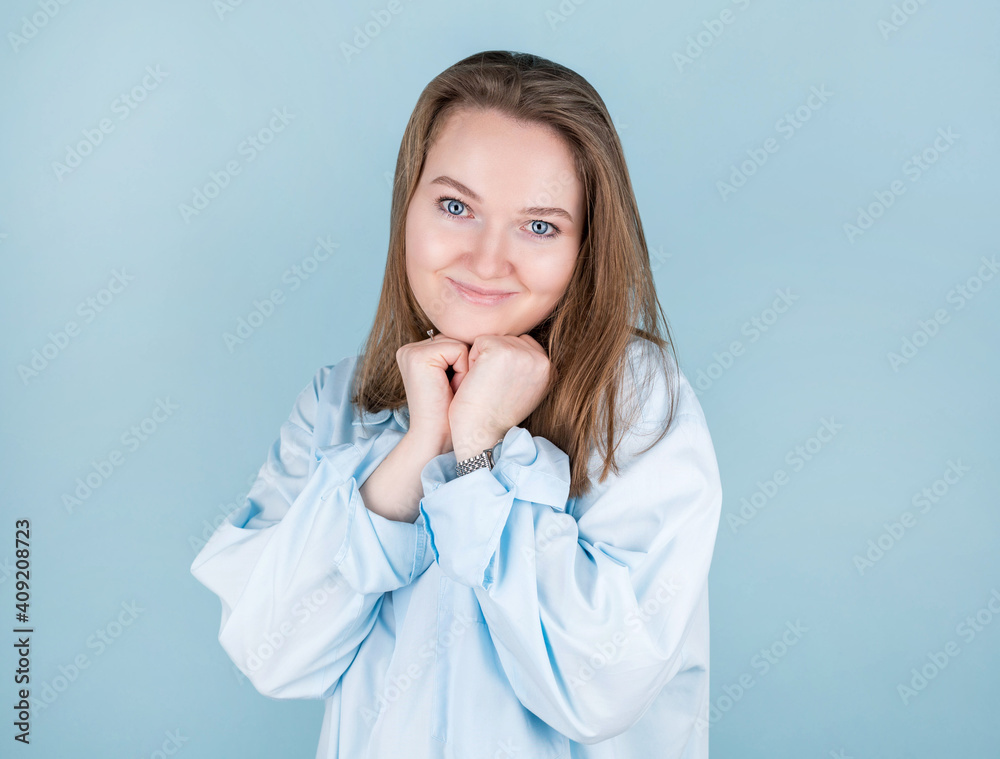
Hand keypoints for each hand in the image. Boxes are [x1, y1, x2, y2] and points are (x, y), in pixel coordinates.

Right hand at [395, 333, 469, 452]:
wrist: (438, 438)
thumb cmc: (452, 414)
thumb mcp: (455, 377)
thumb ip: (458, 353)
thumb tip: (487, 335)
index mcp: (415, 352)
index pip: (453, 341)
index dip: (464, 364)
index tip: (454, 388)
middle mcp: (409, 349)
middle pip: (456, 339)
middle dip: (465, 364)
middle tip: (453, 391)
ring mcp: (411, 351)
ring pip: (459, 343)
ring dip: (465, 368)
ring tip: (453, 390)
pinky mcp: (418, 357)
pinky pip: (459, 350)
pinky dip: (463, 370)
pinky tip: (450, 388)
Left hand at [448, 334, 552, 460]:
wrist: (482, 435)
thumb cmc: (496, 417)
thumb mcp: (525, 391)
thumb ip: (529, 368)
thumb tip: (520, 347)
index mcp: (551, 370)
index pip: (524, 346)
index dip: (506, 365)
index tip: (504, 389)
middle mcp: (542, 360)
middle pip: (510, 340)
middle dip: (496, 360)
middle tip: (494, 389)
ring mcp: (522, 353)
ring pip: (495, 340)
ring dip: (484, 360)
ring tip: (487, 386)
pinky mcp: (500, 350)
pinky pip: (479, 342)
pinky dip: (472, 360)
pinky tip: (478, 381)